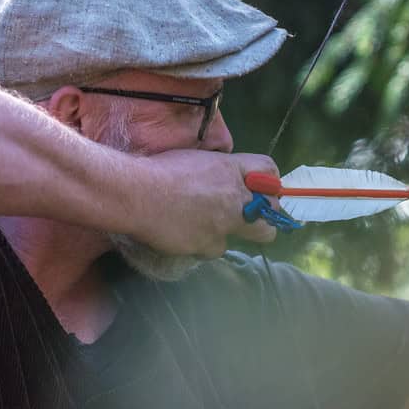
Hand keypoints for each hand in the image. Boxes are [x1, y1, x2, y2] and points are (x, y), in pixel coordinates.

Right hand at [131, 150, 279, 256]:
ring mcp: (224, 224)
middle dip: (265, 217)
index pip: (269, 170)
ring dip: (227, 232)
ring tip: (202, 225)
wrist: (137, 193)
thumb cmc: (159, 169)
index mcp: (231, 169)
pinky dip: (203, 244)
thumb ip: (215, 171)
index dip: (269, 182)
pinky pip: (214, 249)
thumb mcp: (195, 159)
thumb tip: (218, 178)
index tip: (263, 190)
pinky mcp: (209, 245)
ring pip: (244, 237)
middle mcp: (235, 197)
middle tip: (248, 217)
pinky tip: (186, 235)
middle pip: (271, 213)